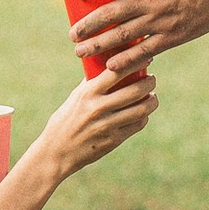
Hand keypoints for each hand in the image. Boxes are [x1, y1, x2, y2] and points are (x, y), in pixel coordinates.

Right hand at [38, 58, 159, 177]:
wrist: (57, 152)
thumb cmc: (65, 120)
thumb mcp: (76, 97)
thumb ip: (92, 82)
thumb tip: (108, 62)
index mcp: (88, 93)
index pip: (117, 71)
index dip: (135, 63)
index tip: (146, 57)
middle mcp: (98, 108)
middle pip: (135, 90)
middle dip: (150, 82)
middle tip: (151, 79)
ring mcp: (107, 126)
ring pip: (141, 109)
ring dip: (152, 100)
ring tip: (152, 96)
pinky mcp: (113, 140)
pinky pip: (137, 125)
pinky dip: (143, 117)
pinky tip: (142, 113)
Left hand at [69, 0, 208, 63]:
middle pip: (108, 13)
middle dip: (86, 26)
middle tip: (73, 35)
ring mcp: (161, 19)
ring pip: (121, 35)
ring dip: (98, 45)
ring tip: (81, 52)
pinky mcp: (172, 36)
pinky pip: (143, 52)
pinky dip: (124, 60)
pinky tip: (111, 66)